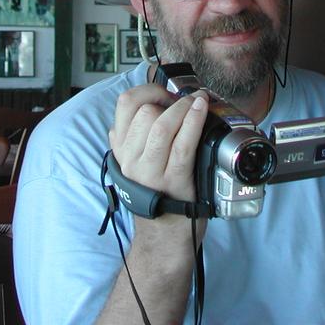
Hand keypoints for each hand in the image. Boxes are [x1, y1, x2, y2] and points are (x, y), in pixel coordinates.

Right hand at [108, 84, 208, 203]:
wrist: (165, 235)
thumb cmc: (157, 194)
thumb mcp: (134, 164)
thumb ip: (129, 140)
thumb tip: (134, 114)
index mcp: (121, 149)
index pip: (125, 104)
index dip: (147, 90)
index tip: (164, 94)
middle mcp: (131, 159)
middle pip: (145, 112)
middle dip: (169, 101)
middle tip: (185, 104)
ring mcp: (151, 171)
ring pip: (162, 125)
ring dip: (184, 107)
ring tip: (198, 103)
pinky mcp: (174, 179)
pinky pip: (183, 144)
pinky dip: (194, 121)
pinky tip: (202, 110)